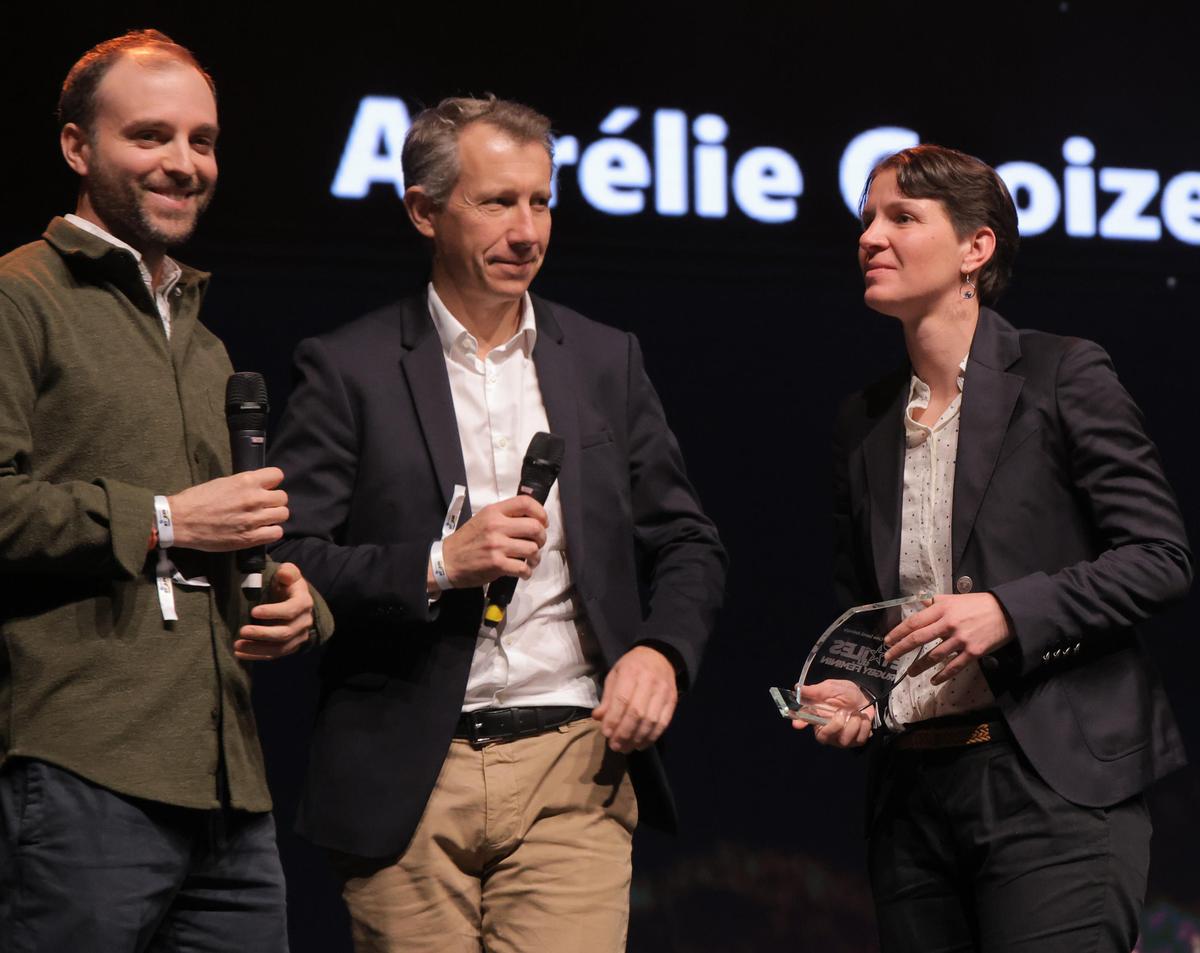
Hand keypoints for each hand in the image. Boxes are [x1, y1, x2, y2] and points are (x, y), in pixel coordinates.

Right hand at [167, 468, 288, 551]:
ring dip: (274, 516)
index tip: (266, 487)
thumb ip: (244, 484)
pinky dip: (271, 532)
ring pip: (283, 515)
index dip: (272, 482)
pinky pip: (276, 533)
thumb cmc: (197, 499)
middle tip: (263, 506)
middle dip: (274, 501)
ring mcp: (253, 519)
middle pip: (282, 497)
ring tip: (263, 519)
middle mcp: (254, 498)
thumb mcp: (223, 482)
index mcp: (246, 481)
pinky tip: (261, 530)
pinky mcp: (250, 538)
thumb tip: (259, 486)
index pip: (278, 475)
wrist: (180, 521)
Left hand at [234, 562, 314, 660]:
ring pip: (280, 648)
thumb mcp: (288, 572)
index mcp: (304, 602)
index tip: (253, 611)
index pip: (291, 611)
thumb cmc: (286, 584)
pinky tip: (240, 654)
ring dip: (257, 648)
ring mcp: (299, 636)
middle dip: (262, 634)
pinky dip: (257, 656)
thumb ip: (287, 571)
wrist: (292, 598)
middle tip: (242, 631)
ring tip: (237, 645)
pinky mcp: (290, 646)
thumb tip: (284, 574)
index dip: (273, 612)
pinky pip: (275, 655)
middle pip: (285, 633)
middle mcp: (305, 622)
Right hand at [432, 495, 547, 589]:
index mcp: (494, 511)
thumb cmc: (466, 540)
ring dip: (536, 557)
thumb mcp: (483, 519)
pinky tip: (523, 572)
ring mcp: (497, 545)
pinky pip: (523, 567)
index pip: (525, 503)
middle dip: (542, 537)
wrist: (446, 561)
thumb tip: (531, 519)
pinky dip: (527, 572)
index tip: (543, 523)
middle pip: (535, 527)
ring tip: (531, 560)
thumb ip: (504, 516)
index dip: (541, 512)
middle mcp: (496, 525)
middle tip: (538, 544)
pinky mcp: (497, 564)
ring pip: (532, 548)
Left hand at [592, 646, 677, 752]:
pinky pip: (663, 723)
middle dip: (624, 733)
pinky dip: (652, 737)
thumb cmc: (632, 667)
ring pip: (651, 721)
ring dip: (637, 738)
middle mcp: (649, 682)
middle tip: (615, 746)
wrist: (660, 656)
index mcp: (631, 673)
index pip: (622, 699)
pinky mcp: (672, 701)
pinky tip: (641, 744)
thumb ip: (607, 697)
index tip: (606, 734)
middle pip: (637, 713)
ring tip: (626, 748)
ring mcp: (663, 692)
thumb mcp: (615, 675)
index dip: (613, 719)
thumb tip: (598, 718)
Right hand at [792, 679, 873, 747]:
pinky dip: (864, 726)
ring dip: (854, 723)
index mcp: (816, 715)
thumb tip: (797, 687)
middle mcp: (826, 730)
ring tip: (856, 713)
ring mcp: (840, 738)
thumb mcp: (830, 688)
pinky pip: (859, 739)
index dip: (799, 723)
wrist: (863, 697)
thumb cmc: (843, 693)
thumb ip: (815, 690)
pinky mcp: (855, 741)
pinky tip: (862, 718)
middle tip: (842, 711)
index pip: (803, 720)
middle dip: (836, 725)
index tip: (797, 724)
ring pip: (844, 740)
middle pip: (824, 737)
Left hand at [883, 593, 1011, 684]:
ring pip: (934, 655)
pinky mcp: (973, 652)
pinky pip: (954, 666)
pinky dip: (942, 675)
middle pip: (919, 638)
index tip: (887, 640)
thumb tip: (918, 603)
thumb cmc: (978, 604)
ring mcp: (961, 639)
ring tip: (910, 673)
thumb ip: (935, 603)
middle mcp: (949, 624)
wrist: (1007, 612)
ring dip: (919, 666)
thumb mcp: (954, 598)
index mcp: (942, 609)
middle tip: (888, 657)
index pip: (914, 621)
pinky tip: (934, 680)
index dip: (898, 632)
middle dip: (900, 649)